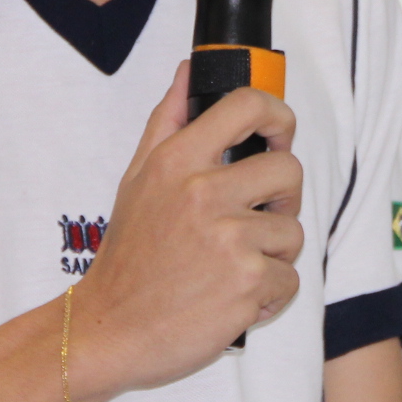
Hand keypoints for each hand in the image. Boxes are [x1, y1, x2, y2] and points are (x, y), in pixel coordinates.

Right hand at [76, 62, 303, 394]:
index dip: (278, 116)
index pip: (247, 106)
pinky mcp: (247, 282)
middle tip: (256, 220)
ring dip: (272, 255)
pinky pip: (290, 279)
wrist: (109, 330)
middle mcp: (204, 193)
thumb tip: (187, 71)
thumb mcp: (136, 179)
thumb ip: (167, 121)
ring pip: (293, 232)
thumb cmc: (128, 259)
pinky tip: (233, 298)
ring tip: (231, 269)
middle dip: (283, 198)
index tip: (279, 134)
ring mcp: (229, 238)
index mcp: (178, 161)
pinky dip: (269, 295)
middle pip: (288, 169)